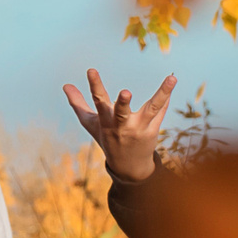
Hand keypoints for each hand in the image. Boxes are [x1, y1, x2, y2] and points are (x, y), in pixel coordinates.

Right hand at [63, 67, 176, 182]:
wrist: (129, 167)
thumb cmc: (107, 139)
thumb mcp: (91, 123)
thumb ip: (78, 103)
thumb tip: (65, 85)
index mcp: (105, 122)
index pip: (98, 101)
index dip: (94, 85)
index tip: (91, 70)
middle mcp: (122, 127)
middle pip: (122, 113)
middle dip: (122, 103)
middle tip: (125, 93)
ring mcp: (140, 129)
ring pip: (152, 109)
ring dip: (162, 94)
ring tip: (171, 79)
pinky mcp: (153, 130)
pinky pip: (160, 111)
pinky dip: (165, 96)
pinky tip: (171, 81)